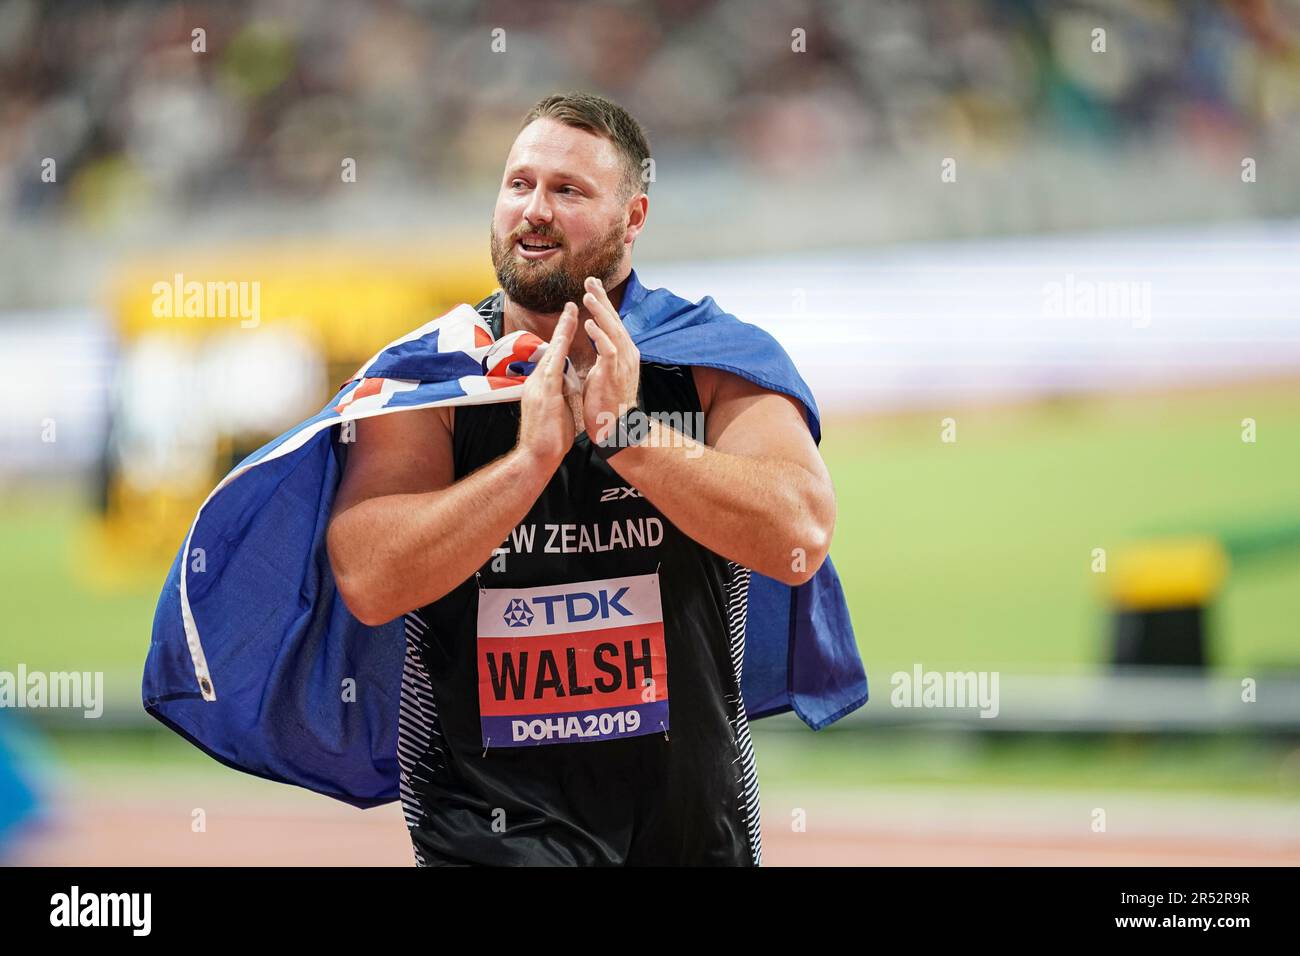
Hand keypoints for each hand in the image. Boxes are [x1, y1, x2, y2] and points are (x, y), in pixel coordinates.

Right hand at [516, 302, 577, 468]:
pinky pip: (552, 368)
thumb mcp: (556, 409)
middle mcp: (537, 381)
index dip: (563, 336)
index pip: (554, 355)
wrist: (536, 456)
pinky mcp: (543, 394)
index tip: (572, 318)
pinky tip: (564, 338)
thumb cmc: (549, 437)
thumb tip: (566, 383)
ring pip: (551, 352)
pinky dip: (558, 352)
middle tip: (572, 304)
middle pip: (552, 347)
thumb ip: (560, 393)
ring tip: (570, 312)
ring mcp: (538, 386)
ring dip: (561, 331)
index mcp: (542, 384)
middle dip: (563, 326)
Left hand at [580, 276, 640, 442]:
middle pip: (614, 320)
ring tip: (587, 296)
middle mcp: (627, 354)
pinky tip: (589, 325)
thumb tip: (595, 343)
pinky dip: (599, 336)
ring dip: (600, 312)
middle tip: (590, 280)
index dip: (603, 304)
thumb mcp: (603, 372)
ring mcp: (623, 363)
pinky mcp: (615, 374)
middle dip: (602, 299)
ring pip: (613, 331)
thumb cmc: (606, 402)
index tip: (592, 288)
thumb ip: (602, 355)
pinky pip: (609, 350)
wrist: (615, 427)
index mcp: (624, 352)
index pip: (613, 322)